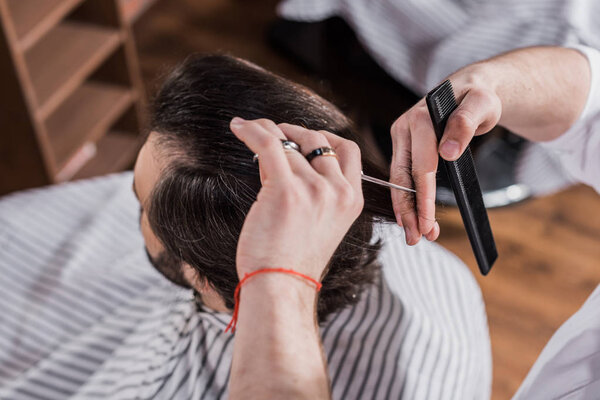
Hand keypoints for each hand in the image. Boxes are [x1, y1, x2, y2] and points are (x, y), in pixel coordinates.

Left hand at [229, 118, 363, 281]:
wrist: (280, 287)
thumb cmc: (292, 262)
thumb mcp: (320, 224)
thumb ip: (316, 193)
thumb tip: (287, 157)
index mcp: (352, 200)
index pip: (347, 150)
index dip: (325, 136)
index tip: (304, 136)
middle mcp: (337, 191)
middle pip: (317, 140)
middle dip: (293, 131)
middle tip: (273, 133)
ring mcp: (314, 190)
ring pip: (288, 144)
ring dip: (266, 132)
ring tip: (249, 131)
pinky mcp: (286, 190)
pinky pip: (269, 145)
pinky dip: (252, 131)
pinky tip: (239, 127)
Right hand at [390, 63, 501, 244]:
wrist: (469, 89)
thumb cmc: (478, 97)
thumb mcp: (481, 104)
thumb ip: (464, 124)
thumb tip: (447, 152)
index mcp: (418, 120)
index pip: (420, 168)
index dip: (424, 198)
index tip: (428, 223)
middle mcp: (403, 129)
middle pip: (402, 178)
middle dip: (409, 211)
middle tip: (417, 238)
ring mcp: (402, 139)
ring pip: (400, 180)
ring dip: (406, 210)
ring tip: (415, 235)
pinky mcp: (405, 147)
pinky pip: (404, 176)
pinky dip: (408, 198)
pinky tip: (414, 216)